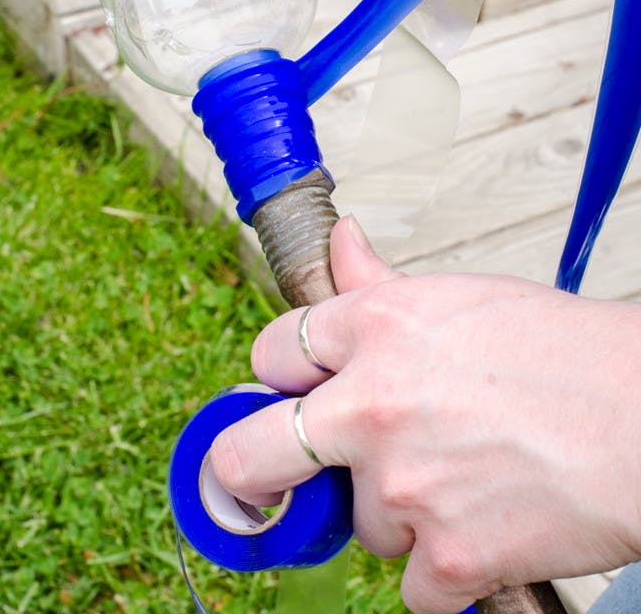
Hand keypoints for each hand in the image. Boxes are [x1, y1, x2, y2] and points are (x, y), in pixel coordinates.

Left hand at [207, 217, 640, 613]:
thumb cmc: (574, 359)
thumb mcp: (464, 298)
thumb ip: (380, 285)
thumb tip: (342, 243)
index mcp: (373, 328)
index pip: (271, 356)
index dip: (284, 381)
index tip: (298, 396)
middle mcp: (373, 405)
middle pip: (248, 452)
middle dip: (248, 471)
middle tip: (263, 479)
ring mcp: (405, 486)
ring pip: (360, 524)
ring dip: (401, 517)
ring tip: (469, 483)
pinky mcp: (451, 555)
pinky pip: (414, 588)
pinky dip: (446, 576)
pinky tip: (486, 536)